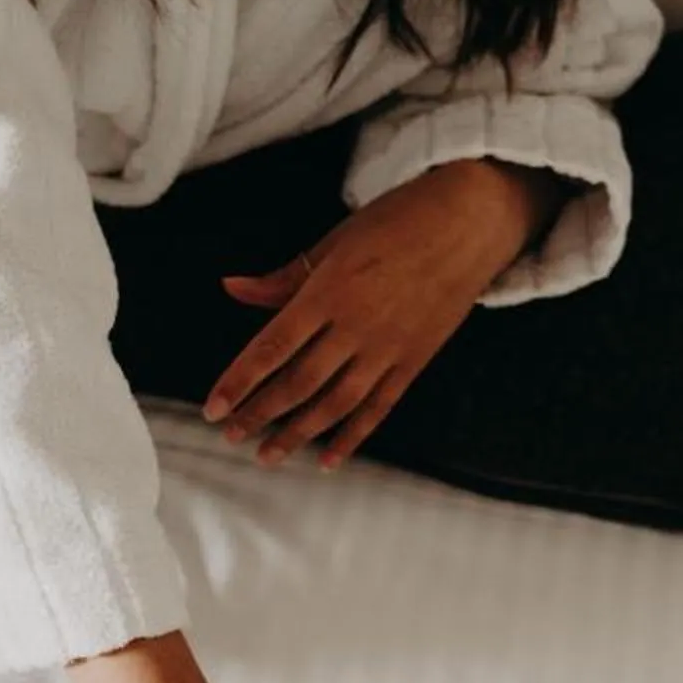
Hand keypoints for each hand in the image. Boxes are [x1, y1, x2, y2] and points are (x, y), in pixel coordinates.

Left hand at [203, 157, 569, 469]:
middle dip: (261, 413)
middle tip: (231, 435)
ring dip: (298, 434)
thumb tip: (232, 289)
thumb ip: (283, 278)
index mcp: (329, 292)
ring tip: (268, 455)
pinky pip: (377, 409)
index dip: (240, 382)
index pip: (272, 347)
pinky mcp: (413, 362)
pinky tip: (327, 459)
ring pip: (335, 404)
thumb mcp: (334, 241)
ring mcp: (387, 349)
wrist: (468, 223)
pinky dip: (352, 437)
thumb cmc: (397, 222)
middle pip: (298, 383)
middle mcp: (356, 327)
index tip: (213, 408)